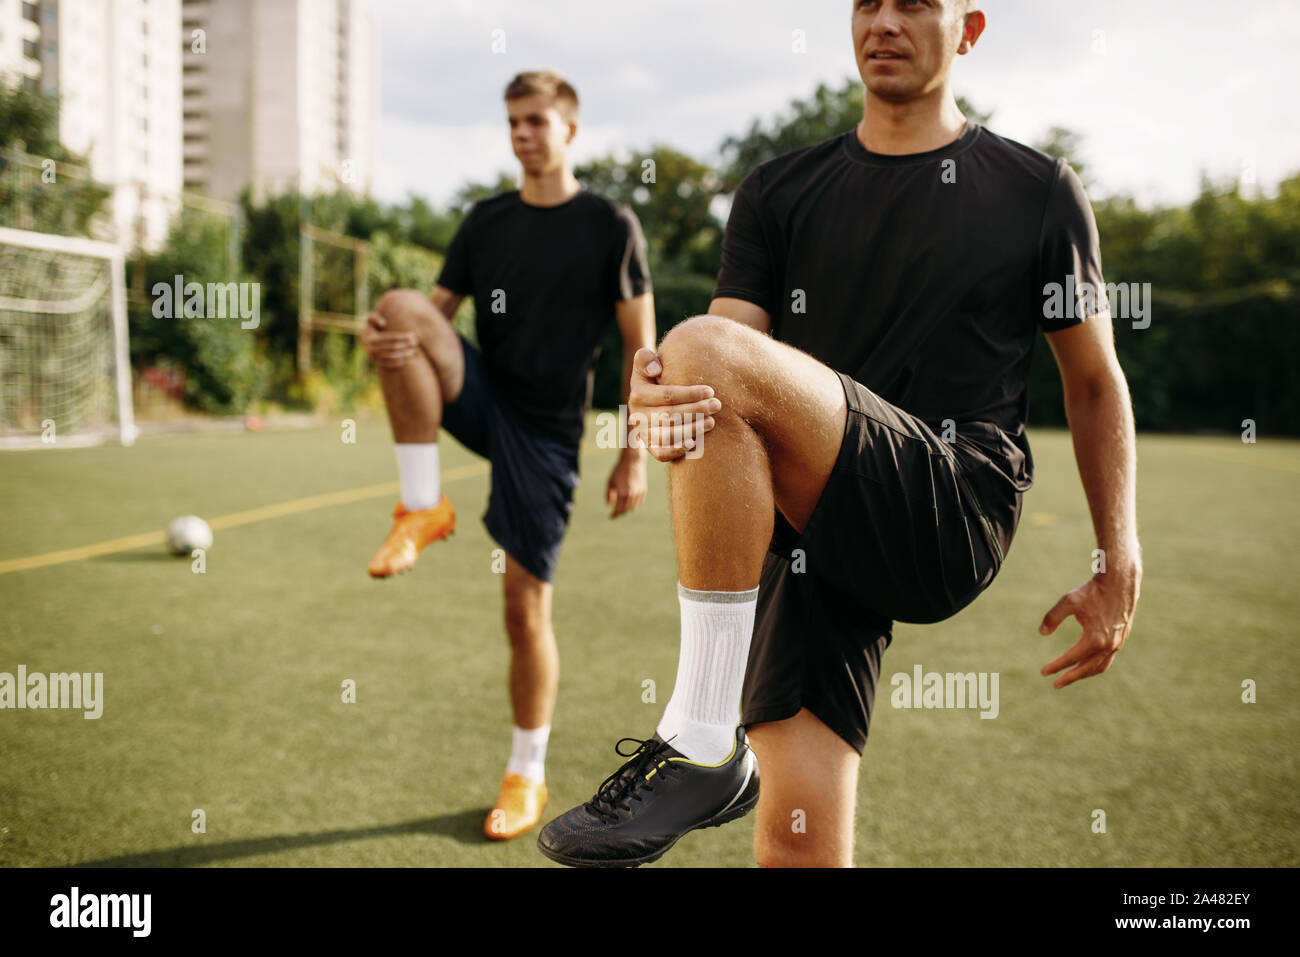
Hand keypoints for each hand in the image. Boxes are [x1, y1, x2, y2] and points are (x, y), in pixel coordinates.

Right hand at [360, 311, 418, 368]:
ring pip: (391, 356)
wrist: (365, 337)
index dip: (402, 337)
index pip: (390, 337)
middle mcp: (370, 347)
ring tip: (414, 352)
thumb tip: (383, 323)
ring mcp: (372, 355)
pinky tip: (408, 359)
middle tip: (416, 343)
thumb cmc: (373, 325)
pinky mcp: (374, 361)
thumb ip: (375, 318)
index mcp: (370, 337)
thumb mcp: (372, 319)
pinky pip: (388, 363)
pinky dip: (399, 362)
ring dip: (404, 354)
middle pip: (392, 347)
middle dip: (405, 345)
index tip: (413, 335)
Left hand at [606, 451, 646, 517]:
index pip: (618, 510)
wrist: (633, 461)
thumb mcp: (610, 481)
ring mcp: (639, 493)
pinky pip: (639, 502)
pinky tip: (630, 503)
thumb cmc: (619, 470)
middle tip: (616, 514)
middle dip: (620, 513)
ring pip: (633, 507)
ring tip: (622, 509)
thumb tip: (609, 505)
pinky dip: (634, 504)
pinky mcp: (643, 490)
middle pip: (626, 510)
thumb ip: (609, 494)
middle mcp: (632, 495)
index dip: (614, 515)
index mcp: (622, 493)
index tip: (611, 517)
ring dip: (627, 509)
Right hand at [628, 347, 720, 461]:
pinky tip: (694, 443)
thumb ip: (646, 359)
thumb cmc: (656, 376)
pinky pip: (662, 454)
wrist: (652, 399)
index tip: (710, 391)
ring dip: (691, 429)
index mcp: (638, 394)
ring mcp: (644, 433)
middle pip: (669, 415)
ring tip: (711, 422)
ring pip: (667, 435)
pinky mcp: (651, 448)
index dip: (689, 394)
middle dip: (696, 410)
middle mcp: (638, 416)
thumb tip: (655, 370)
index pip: (667, 395)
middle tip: (716, 405)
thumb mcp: (646, 363)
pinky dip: (677, 450)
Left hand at [1039, 562, 1141, 687]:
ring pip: (1099, 667)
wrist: (1120, 583)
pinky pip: (1107, 659)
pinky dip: (1095, 665)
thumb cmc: (1092, 591)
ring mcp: (1117, 644)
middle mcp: (1108, 645)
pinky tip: (1086, 663)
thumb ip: (1053, 617)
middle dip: (1070, 677)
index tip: (1044, 672)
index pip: (1071, 659)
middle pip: (1086, 669)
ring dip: (1084, 674)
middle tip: (1055, 684)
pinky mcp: (1122, 639)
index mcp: (1094, 639)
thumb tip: (1042, 633)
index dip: (1056, 666)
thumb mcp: (1068, 601)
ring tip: (1070, 677)